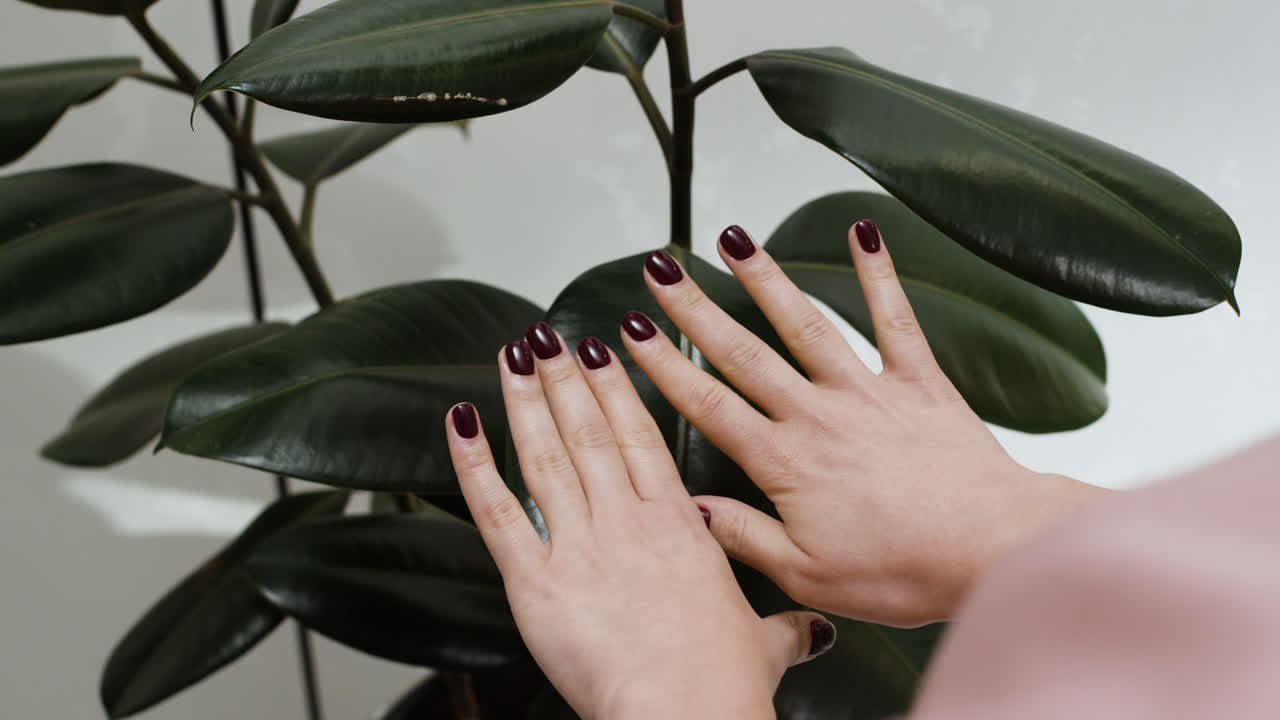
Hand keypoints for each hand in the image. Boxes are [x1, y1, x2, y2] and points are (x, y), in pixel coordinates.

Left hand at [445, 326, 835, 719]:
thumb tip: (814, 631)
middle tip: (546, 336)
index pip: (641, 436)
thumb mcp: (764, 645)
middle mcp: (628, 521)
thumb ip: (786, 629)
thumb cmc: (722, 683)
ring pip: (547, 455)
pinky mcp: (537, 581)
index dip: (617, 388)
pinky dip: (474, 464)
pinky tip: (462, 422)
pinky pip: (498, 511)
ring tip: (513, 354)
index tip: (602, 349)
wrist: (686, 713)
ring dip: (527, 400)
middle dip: (565, 377)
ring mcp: (580, 545)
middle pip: (590, 431)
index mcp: (680, 524)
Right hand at [622, 221, 1105, 626]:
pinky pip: (895, 319)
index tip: (631, 334)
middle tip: (661, 271)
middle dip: (696, 309)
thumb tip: (692, 508)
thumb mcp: (809, 576)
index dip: (665, 367)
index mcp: (787, 463)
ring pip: (806, 325)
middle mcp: (819, 416)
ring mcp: (869, 393)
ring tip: (733, 241)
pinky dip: (879, 274)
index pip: (710, 406)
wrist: (992, 549)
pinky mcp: (919, 383)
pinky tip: (863, 233)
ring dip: (766, 279)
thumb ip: (745, 536)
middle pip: (744, 353)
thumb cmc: (906, 570)